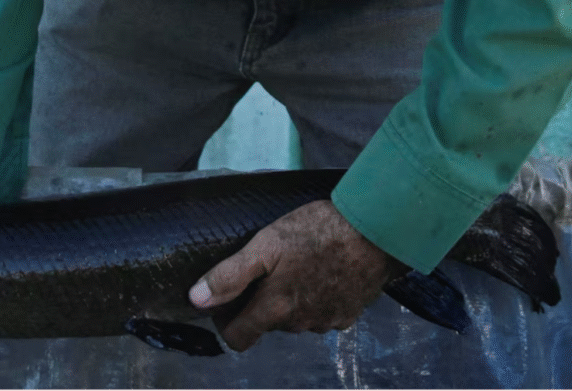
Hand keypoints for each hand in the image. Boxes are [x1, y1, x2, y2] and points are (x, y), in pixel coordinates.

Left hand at [188, 200, 405, 350]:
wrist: (375, 231)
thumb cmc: (317, 232)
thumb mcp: (265, 245)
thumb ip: (229, 275)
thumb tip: (196, 300)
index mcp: (276, 309)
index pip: (238, 339)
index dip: (226, 324)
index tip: (226, 302)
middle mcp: (300, 324)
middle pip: (266, 325)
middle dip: (258, 305)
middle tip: (263, 271)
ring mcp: (327, 321)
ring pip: (294, 319)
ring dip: (288, 301)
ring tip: (294, 266)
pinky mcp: (348, 314)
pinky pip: (322, 314)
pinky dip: (315, 298)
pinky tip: (320, 271)